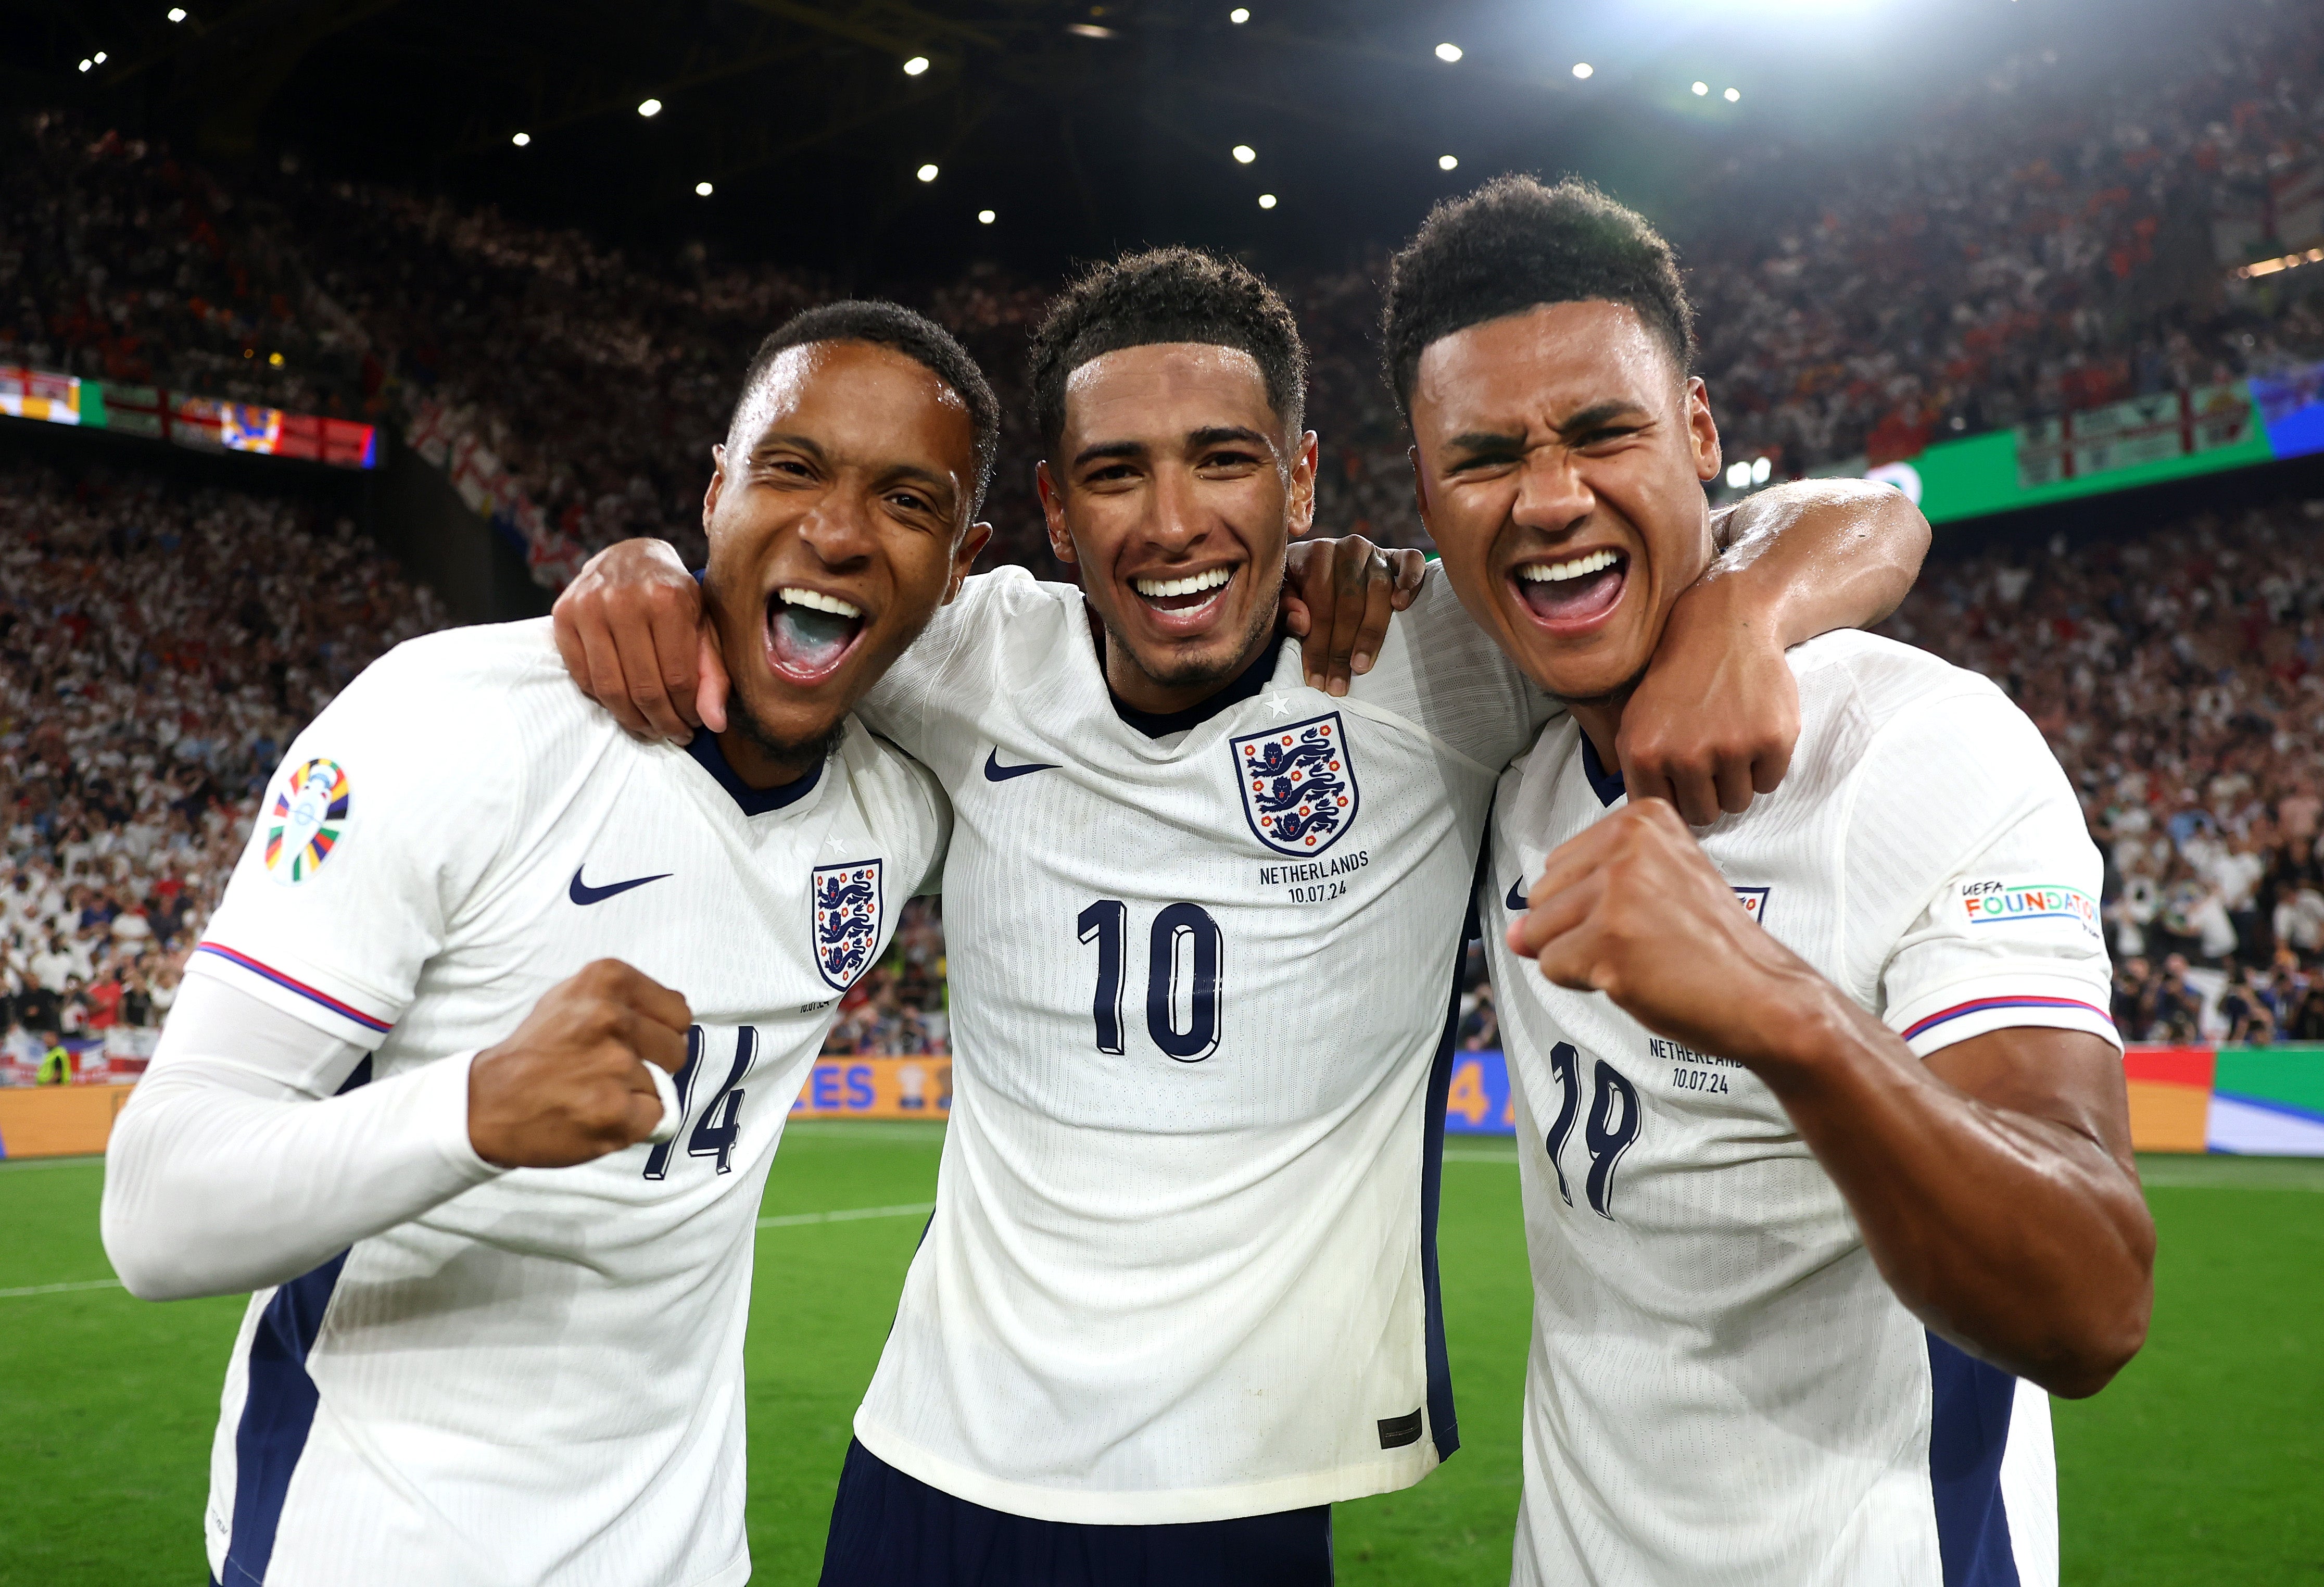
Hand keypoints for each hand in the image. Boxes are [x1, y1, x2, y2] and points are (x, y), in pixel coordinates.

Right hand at [467, 960, 692, 1168]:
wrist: (485, 1102)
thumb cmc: (536, 1051)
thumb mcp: (574, 999)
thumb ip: (626, 1000)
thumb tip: (675, 1019)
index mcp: (607, 980)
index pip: (678, 1011)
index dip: (661, 1033)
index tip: (635, 1043)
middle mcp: (612, 1017)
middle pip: (677, 1050)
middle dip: (654, 1066)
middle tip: (611, 1073)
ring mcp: (614, 1065)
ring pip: (662, 1087)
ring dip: (635, 1096)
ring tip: (592, 1092)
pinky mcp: (613, 1110)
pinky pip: (656, 1119)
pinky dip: (632, 1123)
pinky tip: (595, 1115)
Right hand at [552, 539, 728, 742]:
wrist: (631, 557)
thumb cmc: (674, 597)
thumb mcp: (704, 626)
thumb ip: (713, 674)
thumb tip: (715, 723)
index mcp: (667, 599)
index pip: (678, 678)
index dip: (687, 711)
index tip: (694, 723)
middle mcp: (624, 600)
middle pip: (643, 688)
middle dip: (662, 722)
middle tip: (674, 734)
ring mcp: (588, 607)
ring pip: (610, 688)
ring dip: (632, 720)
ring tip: (650, 729)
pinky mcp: (563, 615)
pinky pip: (582, 677)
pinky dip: (603, 701)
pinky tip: (623, 705)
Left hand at [1282, 536, 1427, 695]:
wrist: (1324, 561)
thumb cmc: (1301, 585)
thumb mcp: (1285, 595)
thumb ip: (1287, 608)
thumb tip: (1302, 623)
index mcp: (1316, 553)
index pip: (1320, 604)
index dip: (1317, 645)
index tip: (1317, 679)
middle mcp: (1348, 548)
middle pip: (1349, 603)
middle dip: (1341, 649)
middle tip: (1338, 683)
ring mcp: (1375, 551)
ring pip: (1379, 591)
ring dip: (1371, 633)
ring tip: (1361, 665)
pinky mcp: (1398, 554)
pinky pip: (1411, 561)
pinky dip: (1410, 580)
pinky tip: (1402, 606)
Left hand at [1510, 799, 1827, 1067]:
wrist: (1764, 993)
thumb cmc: (1712, 946)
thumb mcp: (1652, 893)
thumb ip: (1578, 900)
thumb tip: (1513, 934)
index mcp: (1641, 818)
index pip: (1559, 864)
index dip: (1590, 903)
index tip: (1647, 912)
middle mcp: (1627, 844)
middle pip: (1541, 896)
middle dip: (1577, 930)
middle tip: (1644, 940)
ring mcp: (1617, 891)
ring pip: (1541, 933)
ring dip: (1580, 958)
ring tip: (1641, 958)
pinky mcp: (1608, 940)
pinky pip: (1552, 967)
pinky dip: (1585, 983)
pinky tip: (1635, 977)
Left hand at [1618, 574, 1799, 825]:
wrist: (1724, 626)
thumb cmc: (1677, 678)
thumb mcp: (1637, 720)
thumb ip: (1638, 771)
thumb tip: (1649, 819)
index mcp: (1645, 755)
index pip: (1665, 814)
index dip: (1677, 798)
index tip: (1683, 778)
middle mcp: (1685, 756)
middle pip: (1704, 815)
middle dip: (1708, 792)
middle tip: (1711, 755)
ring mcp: (1731, 749)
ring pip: (1738, 803)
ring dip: (1737, 780)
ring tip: (1730, 739)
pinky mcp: (1772, 740)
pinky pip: (1769, 783)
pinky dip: (1764, 765)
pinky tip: (1753, 730)